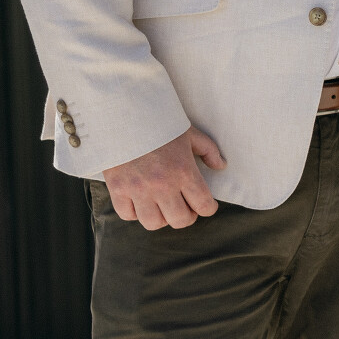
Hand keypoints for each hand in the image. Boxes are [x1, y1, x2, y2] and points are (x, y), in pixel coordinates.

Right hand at [102, 128, 227, 228]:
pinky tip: (140, 202)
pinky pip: (128, 215)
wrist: (124, 115)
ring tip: (162, 207)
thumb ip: (208, 150)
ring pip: (154, 223)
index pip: (203, 205)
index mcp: (184, 172)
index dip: (208, 208)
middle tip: (185, 208)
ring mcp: (138, 190)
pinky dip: (135, 213)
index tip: (206, 205)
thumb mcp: (189, 134)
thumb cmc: (159, 124)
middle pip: (180, 220)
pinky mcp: (118, 189)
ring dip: (161, 218)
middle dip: (187, 217)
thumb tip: (221, 166)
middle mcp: (163, 185)